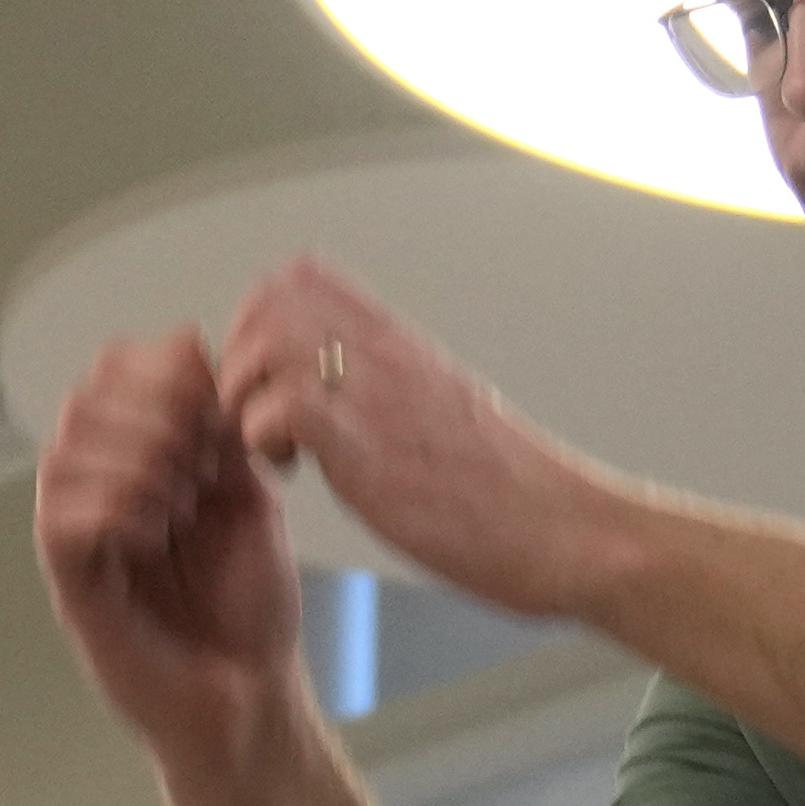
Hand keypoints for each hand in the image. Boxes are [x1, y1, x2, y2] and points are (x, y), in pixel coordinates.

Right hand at [29, 321, 314, 788]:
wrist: (252, 695)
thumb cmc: (251, 608)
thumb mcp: (250, 494)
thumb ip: (220, 426)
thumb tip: (187, 345)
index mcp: (139, 457)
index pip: (116, 368)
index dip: (165, 370)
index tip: (220, 408)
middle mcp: (97, 487)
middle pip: (86, 399)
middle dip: (155, 412)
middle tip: (203, 459)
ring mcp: (79, 536)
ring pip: (66, 452)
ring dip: (137, 460)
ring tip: (182, 503)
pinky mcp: (72, 586)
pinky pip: (60, 520)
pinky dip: (114, 509)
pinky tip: (154, 533)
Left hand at [219, 258, 649, 624]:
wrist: (563, 528)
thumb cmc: (511, 491)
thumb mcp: (444, 410)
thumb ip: (392, 387)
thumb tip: (356, 398)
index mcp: (397, 340)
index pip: (299, 277)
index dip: (258, 320)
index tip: (268, 378)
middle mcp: (381, 350)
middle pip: (268, 298)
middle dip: (241, 359)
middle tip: (261, 416)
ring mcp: (373, 391)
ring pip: (263, 346)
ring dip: (248, 400)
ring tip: (277, 449)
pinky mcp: (365, 443)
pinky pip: (277, 409)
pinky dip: (265, 443)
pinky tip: (299, 474)